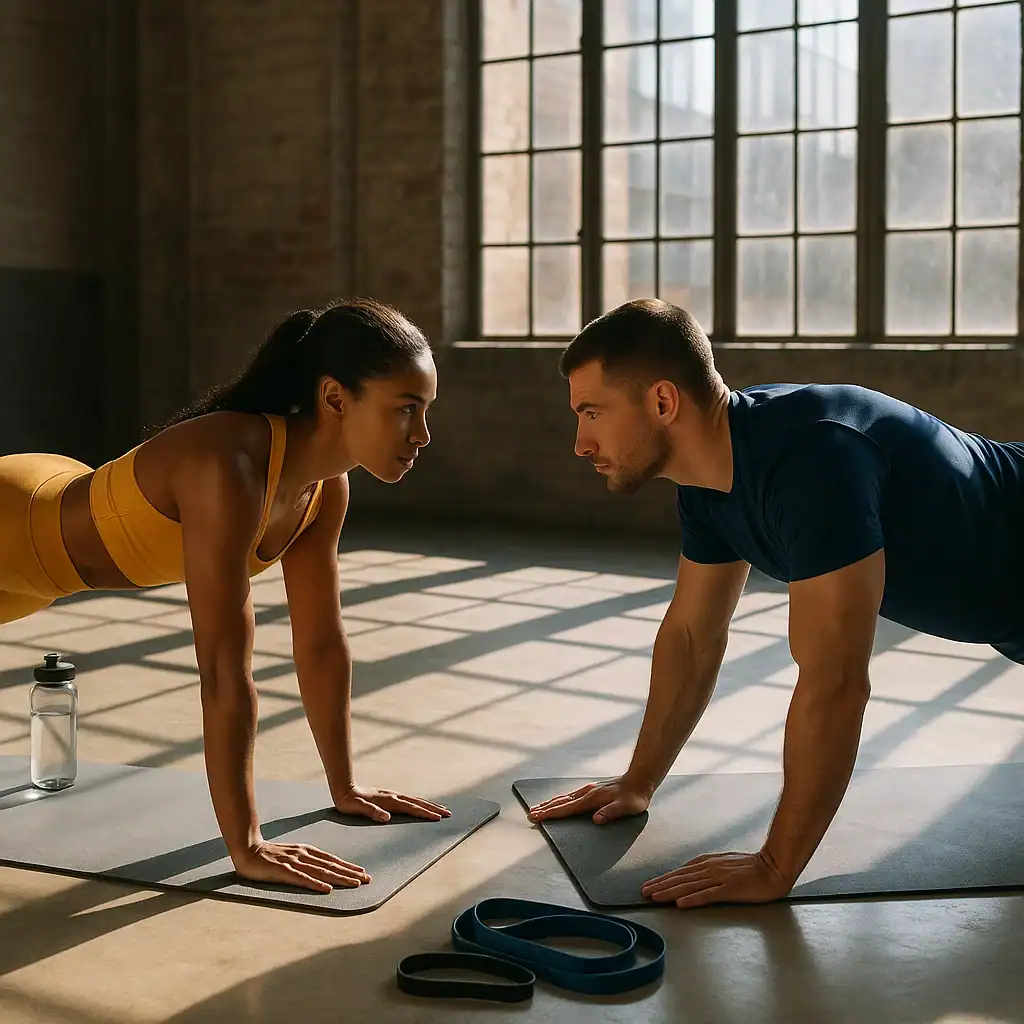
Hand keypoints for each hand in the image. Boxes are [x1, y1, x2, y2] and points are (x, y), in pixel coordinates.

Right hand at [233, 840, 369, 893]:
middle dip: (350, 873)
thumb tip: (323, 870)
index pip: (332, 860)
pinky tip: (327, 889)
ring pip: (321, 872)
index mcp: (307, 851)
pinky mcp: (282, 871)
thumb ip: (306, 861)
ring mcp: (294, 862)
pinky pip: (302, 878)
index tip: (363, 872)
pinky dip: (316, 884)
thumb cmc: (270, 855)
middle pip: (331, 866)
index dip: (348, 866)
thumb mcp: (292, 855)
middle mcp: (304, 855)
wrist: (248, 850)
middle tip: (367, 879)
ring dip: (340, 878)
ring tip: (355, 884)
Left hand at [333, 784, 451, 822]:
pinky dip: (419, 803)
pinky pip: (409, 800)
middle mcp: (393, 796)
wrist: (344, 789)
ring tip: (440, 809)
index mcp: (389, 801)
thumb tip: (387, 818)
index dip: (425, 813)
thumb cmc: (350, 802)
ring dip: (429, 805)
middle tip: (448, 813)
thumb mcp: (358, 809)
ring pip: (415, 800)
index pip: (411, 808)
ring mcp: (392, 795)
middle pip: (418, 802)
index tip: (439, 818)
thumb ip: (372, 812)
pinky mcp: (389, 797)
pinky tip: (421, 806)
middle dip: (433, 808)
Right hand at [527, 776, 651, 824]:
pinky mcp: (591, 790)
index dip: (551, 814)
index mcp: (592, 799)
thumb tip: (595, 819)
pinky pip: (570, 795)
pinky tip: (558, 801)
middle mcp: (587, 793)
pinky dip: (560, 800)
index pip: (567, 808)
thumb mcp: (626, 807)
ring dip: (550, 803)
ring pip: (564, 797)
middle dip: (545, 808)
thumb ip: (611, 813)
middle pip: (561, 801)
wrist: (640, 780)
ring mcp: (588, 790)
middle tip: (530, 814)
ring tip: (538, 807)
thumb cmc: (634, 797)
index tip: (537, 817)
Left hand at [641, 849, 792, 908]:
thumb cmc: (751, 867)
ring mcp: (719, 878)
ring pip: (689, 886)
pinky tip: (681, 904)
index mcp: (708, 863)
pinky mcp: (730, 889)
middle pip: (680, 878)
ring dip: (669, 892)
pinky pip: (708, 895)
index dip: (663, 879)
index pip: (680, 873)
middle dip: (660, 885)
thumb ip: (708, 869)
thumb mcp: (724, 863)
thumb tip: (690, 874)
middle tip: (643, 892)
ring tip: (654, 897)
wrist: (773, 866)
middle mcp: (710, 869)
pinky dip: (693, 899)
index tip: (649, 885)